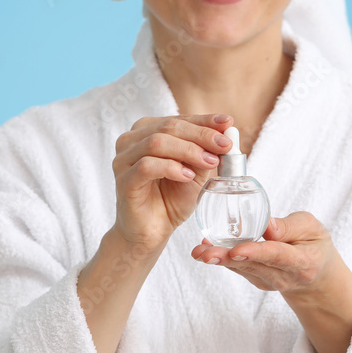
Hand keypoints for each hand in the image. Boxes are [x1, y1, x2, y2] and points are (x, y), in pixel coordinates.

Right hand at [112, 113, 234, 252]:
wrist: (152, 232)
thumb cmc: (170, 200)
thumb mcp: (196, 172)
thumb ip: (207, 152)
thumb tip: (228, 131)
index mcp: (146, 132)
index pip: (178, 119)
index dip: (204, 120)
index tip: (228, 122)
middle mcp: (131, 141)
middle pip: (168, 127)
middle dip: (200, 135)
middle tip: (224, 145)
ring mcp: (123, 160)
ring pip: (156, 143)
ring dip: (188, 150)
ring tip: (209, 162)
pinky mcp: (123, 181)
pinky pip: (146, 166)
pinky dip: (171, 168)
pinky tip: (187, 176)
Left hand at [190, 211, 341, 299]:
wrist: (315, 275)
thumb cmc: (314, 245)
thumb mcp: (311, 228)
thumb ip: (290, 227)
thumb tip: (266, 225)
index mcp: (302, 262)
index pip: (276, 256)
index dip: (256, 253)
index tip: (236, 250)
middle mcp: (283, 276)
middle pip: (252, 266)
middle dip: (226, 258)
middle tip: (205, 253)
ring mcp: (268, 281)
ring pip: (241, 269)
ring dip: (218, 259)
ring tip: (199, 251)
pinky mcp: (256, 280)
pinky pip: (238, 268)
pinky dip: (222, 258)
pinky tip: (207, 249)